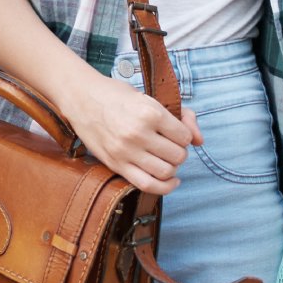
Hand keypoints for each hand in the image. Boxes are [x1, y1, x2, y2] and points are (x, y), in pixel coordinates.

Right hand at [64, 73, 201, 195]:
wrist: (82, 99)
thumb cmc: (116, 95)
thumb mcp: (149, 98)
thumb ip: (180, 116)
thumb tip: (200, 140)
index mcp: (150, 112)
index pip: (184, 136)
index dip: (185, 136)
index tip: (177, 133)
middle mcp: (138, 133)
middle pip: (178, 155)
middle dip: (180, 152)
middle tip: (171, 146)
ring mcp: (126, 151)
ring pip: (166, 171)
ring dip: (172, 168)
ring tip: (166, 159)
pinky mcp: (116, 164)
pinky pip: (147, 185)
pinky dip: (165, 187)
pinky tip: (171, 180)